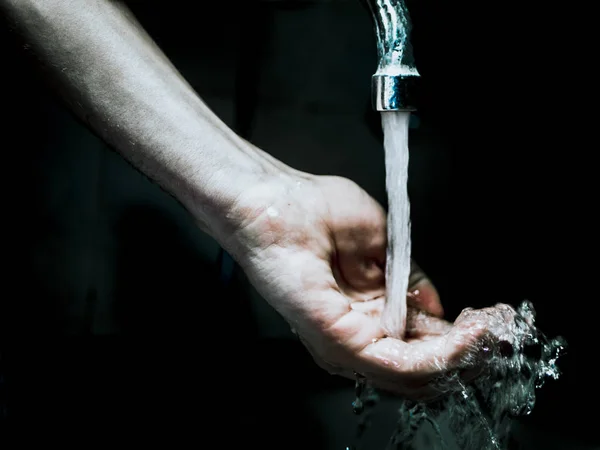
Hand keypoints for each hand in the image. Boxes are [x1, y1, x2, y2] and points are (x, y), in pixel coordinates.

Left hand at [221, 171, 515, 400]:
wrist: (269, 199)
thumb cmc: (310, 209)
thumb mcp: (377, 240)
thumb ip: (407, 278)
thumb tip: (435, 305)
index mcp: (362, 310)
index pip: (415, 340)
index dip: (457, 335)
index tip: (489, 318)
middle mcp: (354, 333)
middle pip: (419, 364)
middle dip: (465, 352)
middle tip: (496, 329)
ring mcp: (344, 341)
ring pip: (415, 372)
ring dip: (459, 355)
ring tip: (487, 329)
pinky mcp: (337, 339)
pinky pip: (398, 364)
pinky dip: (439, 353)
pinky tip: (465, 332)